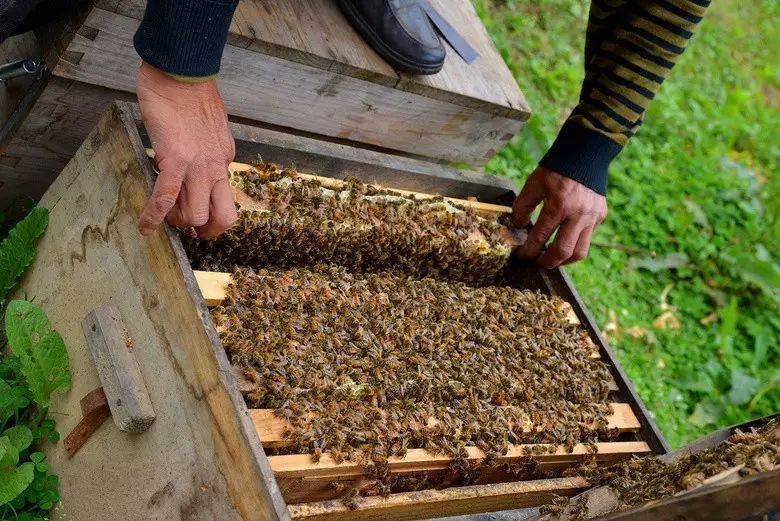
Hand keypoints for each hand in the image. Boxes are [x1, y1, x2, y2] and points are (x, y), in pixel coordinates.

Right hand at [136, 61, 236, 237]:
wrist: (182, 72)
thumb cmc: (191, 94)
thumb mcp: (210, 127)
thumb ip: (206, 147)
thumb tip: (195, 160)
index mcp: (224, 159)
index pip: (227, 200)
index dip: (213, 215)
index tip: (199, 219)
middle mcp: (217, 167)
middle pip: (221, 217)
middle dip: (202, 229)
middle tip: (184, 226)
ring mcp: (198, 166)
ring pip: (195, 215)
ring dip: (176, 222)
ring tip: (162, 218)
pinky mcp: (175, 159)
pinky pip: (166, 197)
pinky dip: (154, 217)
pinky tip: (145, 227)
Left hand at [512, 166, 606, 267]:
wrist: (585, 154)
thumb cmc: (556, 169)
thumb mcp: (533, 183)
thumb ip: (522, 206)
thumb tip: (518, 226)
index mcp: (559, 206)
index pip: (540, 238)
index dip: (528, 251)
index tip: (521, 256)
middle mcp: (578, 215)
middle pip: (563, 252)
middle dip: (547, 262)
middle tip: (537, 262)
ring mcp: (592, 217)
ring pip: (580, 252)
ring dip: (564, 260)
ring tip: (552, 257)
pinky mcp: (600, 216)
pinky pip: (588, 238)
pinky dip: (575, 243)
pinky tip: (565, 239)